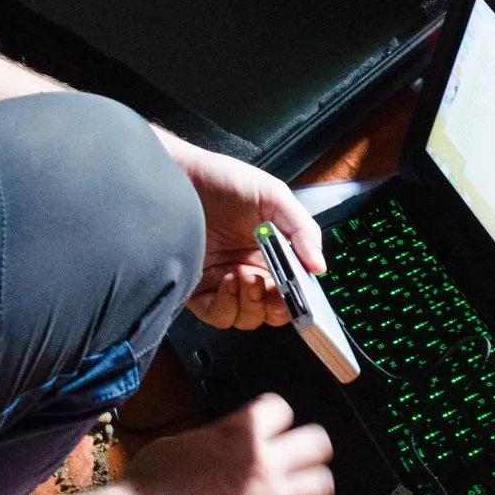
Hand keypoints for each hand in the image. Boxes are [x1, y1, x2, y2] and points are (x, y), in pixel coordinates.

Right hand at [125, 395, 335, 494]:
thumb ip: (215, 440)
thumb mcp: (180, 443)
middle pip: (319, 444)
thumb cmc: (148, 489)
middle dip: (310, 449)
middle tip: (300, 457)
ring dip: (311, 485)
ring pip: (322, 486)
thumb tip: (225, 445)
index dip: (276, 418)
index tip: (273, 426)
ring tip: (299, 490)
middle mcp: (263, 465)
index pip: (282, 409)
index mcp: (240, 434)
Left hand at [159, 136, 326, 329]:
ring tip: (245, 277)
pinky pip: (218, 315)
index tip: (301, 294)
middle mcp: (249, 268)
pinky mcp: (198, 289)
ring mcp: (224, 281)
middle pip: (272, 309)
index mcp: (272, 251)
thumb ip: (301, 229)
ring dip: (251, 303)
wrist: (176, 176)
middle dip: (276, 305)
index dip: (300, 297)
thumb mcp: (273, 195)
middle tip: (272, 286)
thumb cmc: (221, 179)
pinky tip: (227, 280)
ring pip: (247, 317)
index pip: (293, 287)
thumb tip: (318, 265)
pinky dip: (227, 305)